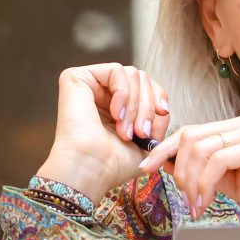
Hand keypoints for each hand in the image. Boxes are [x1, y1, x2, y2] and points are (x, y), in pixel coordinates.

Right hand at [37, 64, 171, 204]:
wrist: (91, 170)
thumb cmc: (113, 164)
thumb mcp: (147, 142)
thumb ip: (157, 120)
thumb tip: (163, 107)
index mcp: (116, 107)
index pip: (145, 86)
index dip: (158, 96)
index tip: (163, 112)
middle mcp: (102, 94)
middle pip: (141, 79)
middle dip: (147, 105)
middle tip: (141, 132)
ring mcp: (90, 85)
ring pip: (132, 74)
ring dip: (136, 104)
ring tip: (125, 129)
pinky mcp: (77, 78)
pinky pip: (115, 70)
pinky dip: (123, 92)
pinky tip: (116, 114)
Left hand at [138, 113, 239, 220]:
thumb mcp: (236, 183)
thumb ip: (208, 172)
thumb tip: (170, 166)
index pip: (192, 131)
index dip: (165, 149)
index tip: (145, 168)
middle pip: (191, 136)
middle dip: (177, 169)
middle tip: (184, 197)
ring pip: (201, 147)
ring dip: (191, 180)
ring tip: (198, 204)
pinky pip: (219, 159)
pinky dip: (205, 182)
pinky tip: (207, 201)